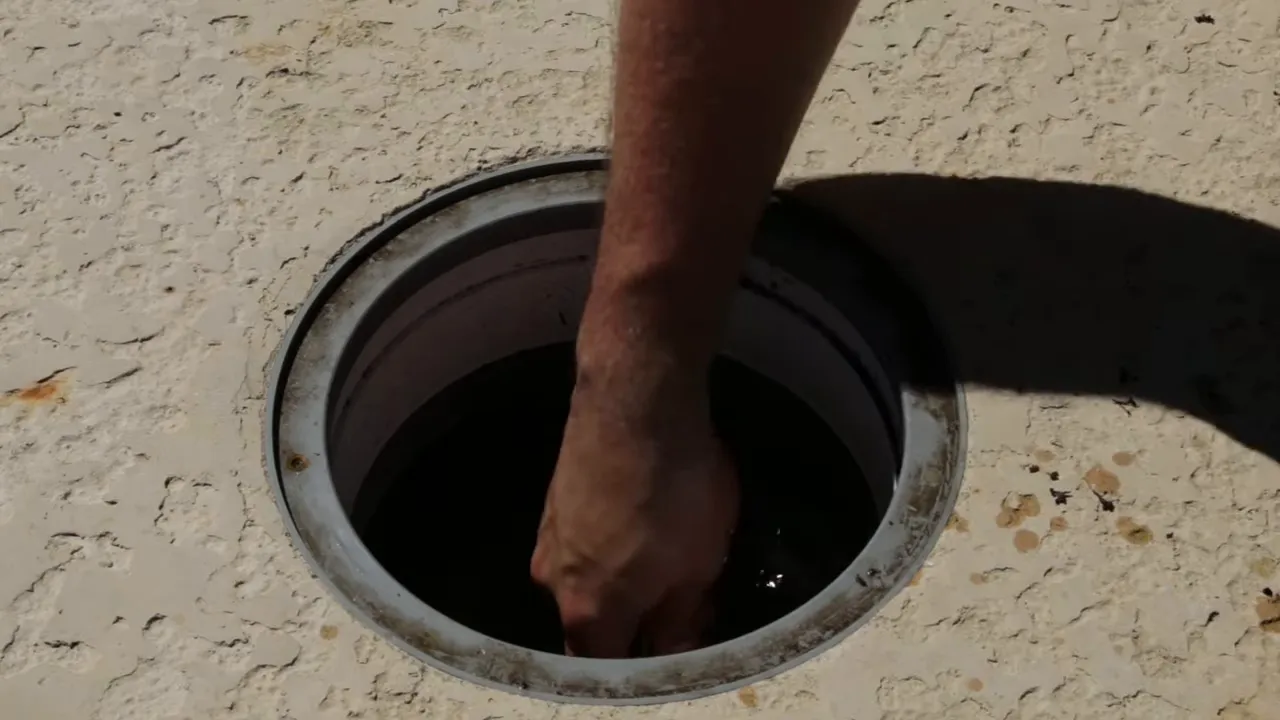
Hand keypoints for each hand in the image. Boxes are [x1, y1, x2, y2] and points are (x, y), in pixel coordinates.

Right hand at [530, 380, 739, 656]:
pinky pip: (583, 538)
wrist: (637, 399)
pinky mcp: (555, 498)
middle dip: (636, 617)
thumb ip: (680, 621)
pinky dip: (612, 538)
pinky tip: (647, 511)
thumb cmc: (675, 488)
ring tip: (671, 541)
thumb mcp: (698, 567)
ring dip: (624, 574)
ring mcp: (549, 534)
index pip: (608, 670)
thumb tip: (673, 650)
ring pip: (588, 577)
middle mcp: (553, 580)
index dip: (647, 666)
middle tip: (686, 592)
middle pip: (593, 623)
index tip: (678, 645)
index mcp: (588, 612)